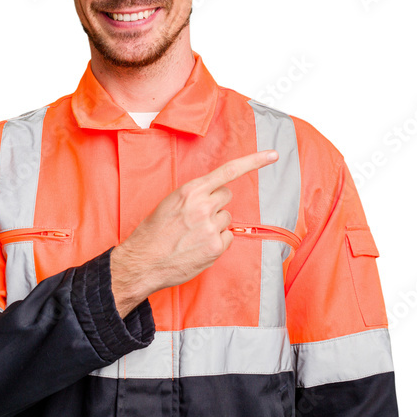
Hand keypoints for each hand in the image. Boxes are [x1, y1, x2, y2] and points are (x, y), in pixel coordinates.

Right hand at [109, 149, 278, 317]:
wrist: (143, 261)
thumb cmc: (153, 232)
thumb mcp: (170, 203)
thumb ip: (193, 196)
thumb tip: (213, 196)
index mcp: (190, 190)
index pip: (228, 171)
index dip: (254, 161)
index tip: (273, 155)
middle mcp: (203, 205)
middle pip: (226, 196)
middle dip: (217, 204)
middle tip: (198, 217)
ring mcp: (211, 226)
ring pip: (227, 218)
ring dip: (215, 225)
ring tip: (193, 235)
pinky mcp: (216, 246)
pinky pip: (228, 237)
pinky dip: (217, 242)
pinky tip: (199, 247)